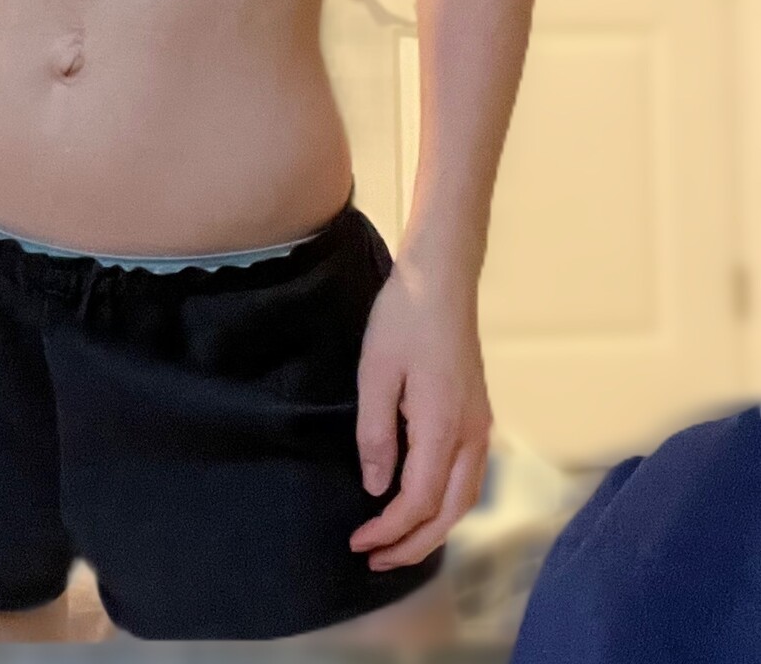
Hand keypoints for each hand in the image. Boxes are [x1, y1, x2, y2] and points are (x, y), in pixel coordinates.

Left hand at [349, 253, 493, 570]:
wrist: (442, 280)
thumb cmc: (403, 318)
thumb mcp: (375, 372)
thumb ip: (376, 433)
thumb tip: (376, 487)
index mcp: (443, 426)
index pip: (419, 501)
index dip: (389, 531)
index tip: (359, 542)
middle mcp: (472, 434)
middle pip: (449, 512)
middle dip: (413, 544)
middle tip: (375, 559)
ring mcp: (480, 425)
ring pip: (464, 498)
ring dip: (432, 528)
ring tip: (396, 543)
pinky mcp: (478, 415)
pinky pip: (468, 476)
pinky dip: (446, 504)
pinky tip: (422, 504)